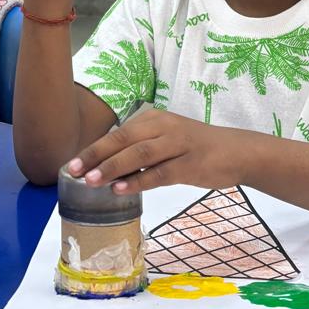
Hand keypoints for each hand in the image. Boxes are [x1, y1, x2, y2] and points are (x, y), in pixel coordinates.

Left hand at [67, 110, 250, 194]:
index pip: (117, 133)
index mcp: (153, 119)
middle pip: (123, 139)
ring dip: (113, 167)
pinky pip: (159, 173)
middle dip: (96, 156)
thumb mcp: (164, 141)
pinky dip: (138, 181)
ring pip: (139, 154)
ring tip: (92, 181)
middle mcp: (163, 127)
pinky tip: (120, 189)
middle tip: (74, 171)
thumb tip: (104, 168)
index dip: (93, 149)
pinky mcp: (190, 164)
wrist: (237, 152)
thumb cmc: (195, 148)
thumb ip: (137, 151)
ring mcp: (178, 144)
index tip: (72, 164)